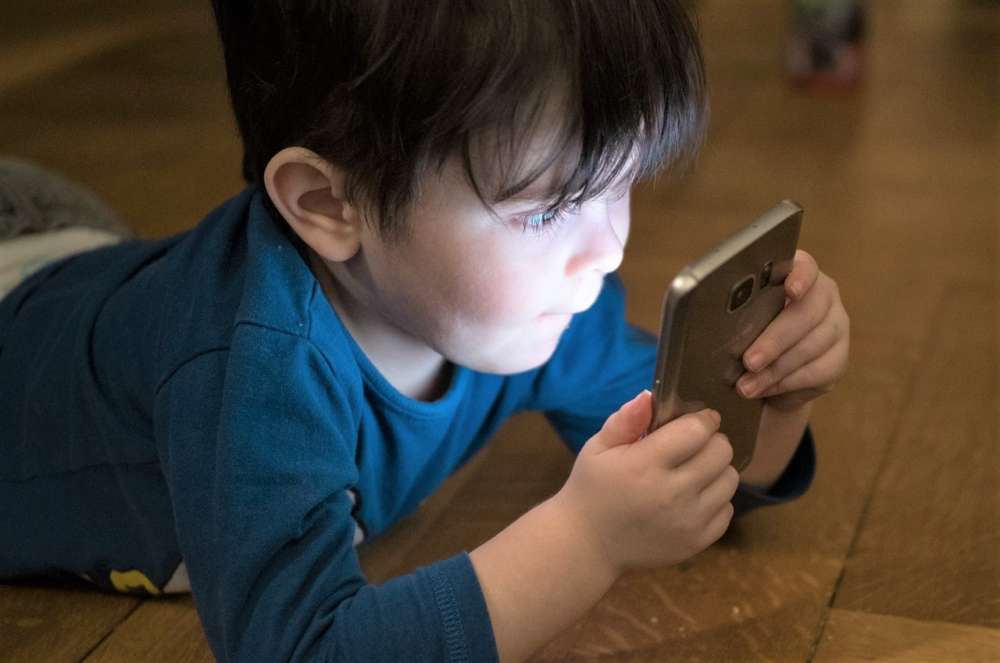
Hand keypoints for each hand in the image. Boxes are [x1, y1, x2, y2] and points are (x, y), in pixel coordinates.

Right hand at [553, 391, 737, 573]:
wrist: (588, 545)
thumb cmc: (591, 489)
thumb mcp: (597, 449)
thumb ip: (625, 420)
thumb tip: (650, 396)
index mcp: (644, 465)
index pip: (696, 431)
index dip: (704, 419)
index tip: (701, 418)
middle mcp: (672, 494)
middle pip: (721, 453)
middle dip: (713, 441)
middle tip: (697, 444)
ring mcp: (687, 521)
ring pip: (730, 480)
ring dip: (717, 469)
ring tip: (696, 470)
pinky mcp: (696, 543)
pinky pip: (727, 510)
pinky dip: (716, 500)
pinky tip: (694, 497)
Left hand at [736, 249, 849, 411]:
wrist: (766, 369)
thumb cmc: (745, 333)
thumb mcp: (736, 317)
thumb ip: (732, 311)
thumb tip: (710, 320)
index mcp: (797, 275)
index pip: (805, 267)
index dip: (800, 277)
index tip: (790, 290)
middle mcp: (824, 296)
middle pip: (807, 313)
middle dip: (775, 340)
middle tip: (749, 361)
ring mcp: (836, 327)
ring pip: (812, 346)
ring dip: (776, 369)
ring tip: (747, 385)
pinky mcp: (839, 359)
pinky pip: (819, 371)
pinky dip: (788, 383)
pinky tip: (766, 389)